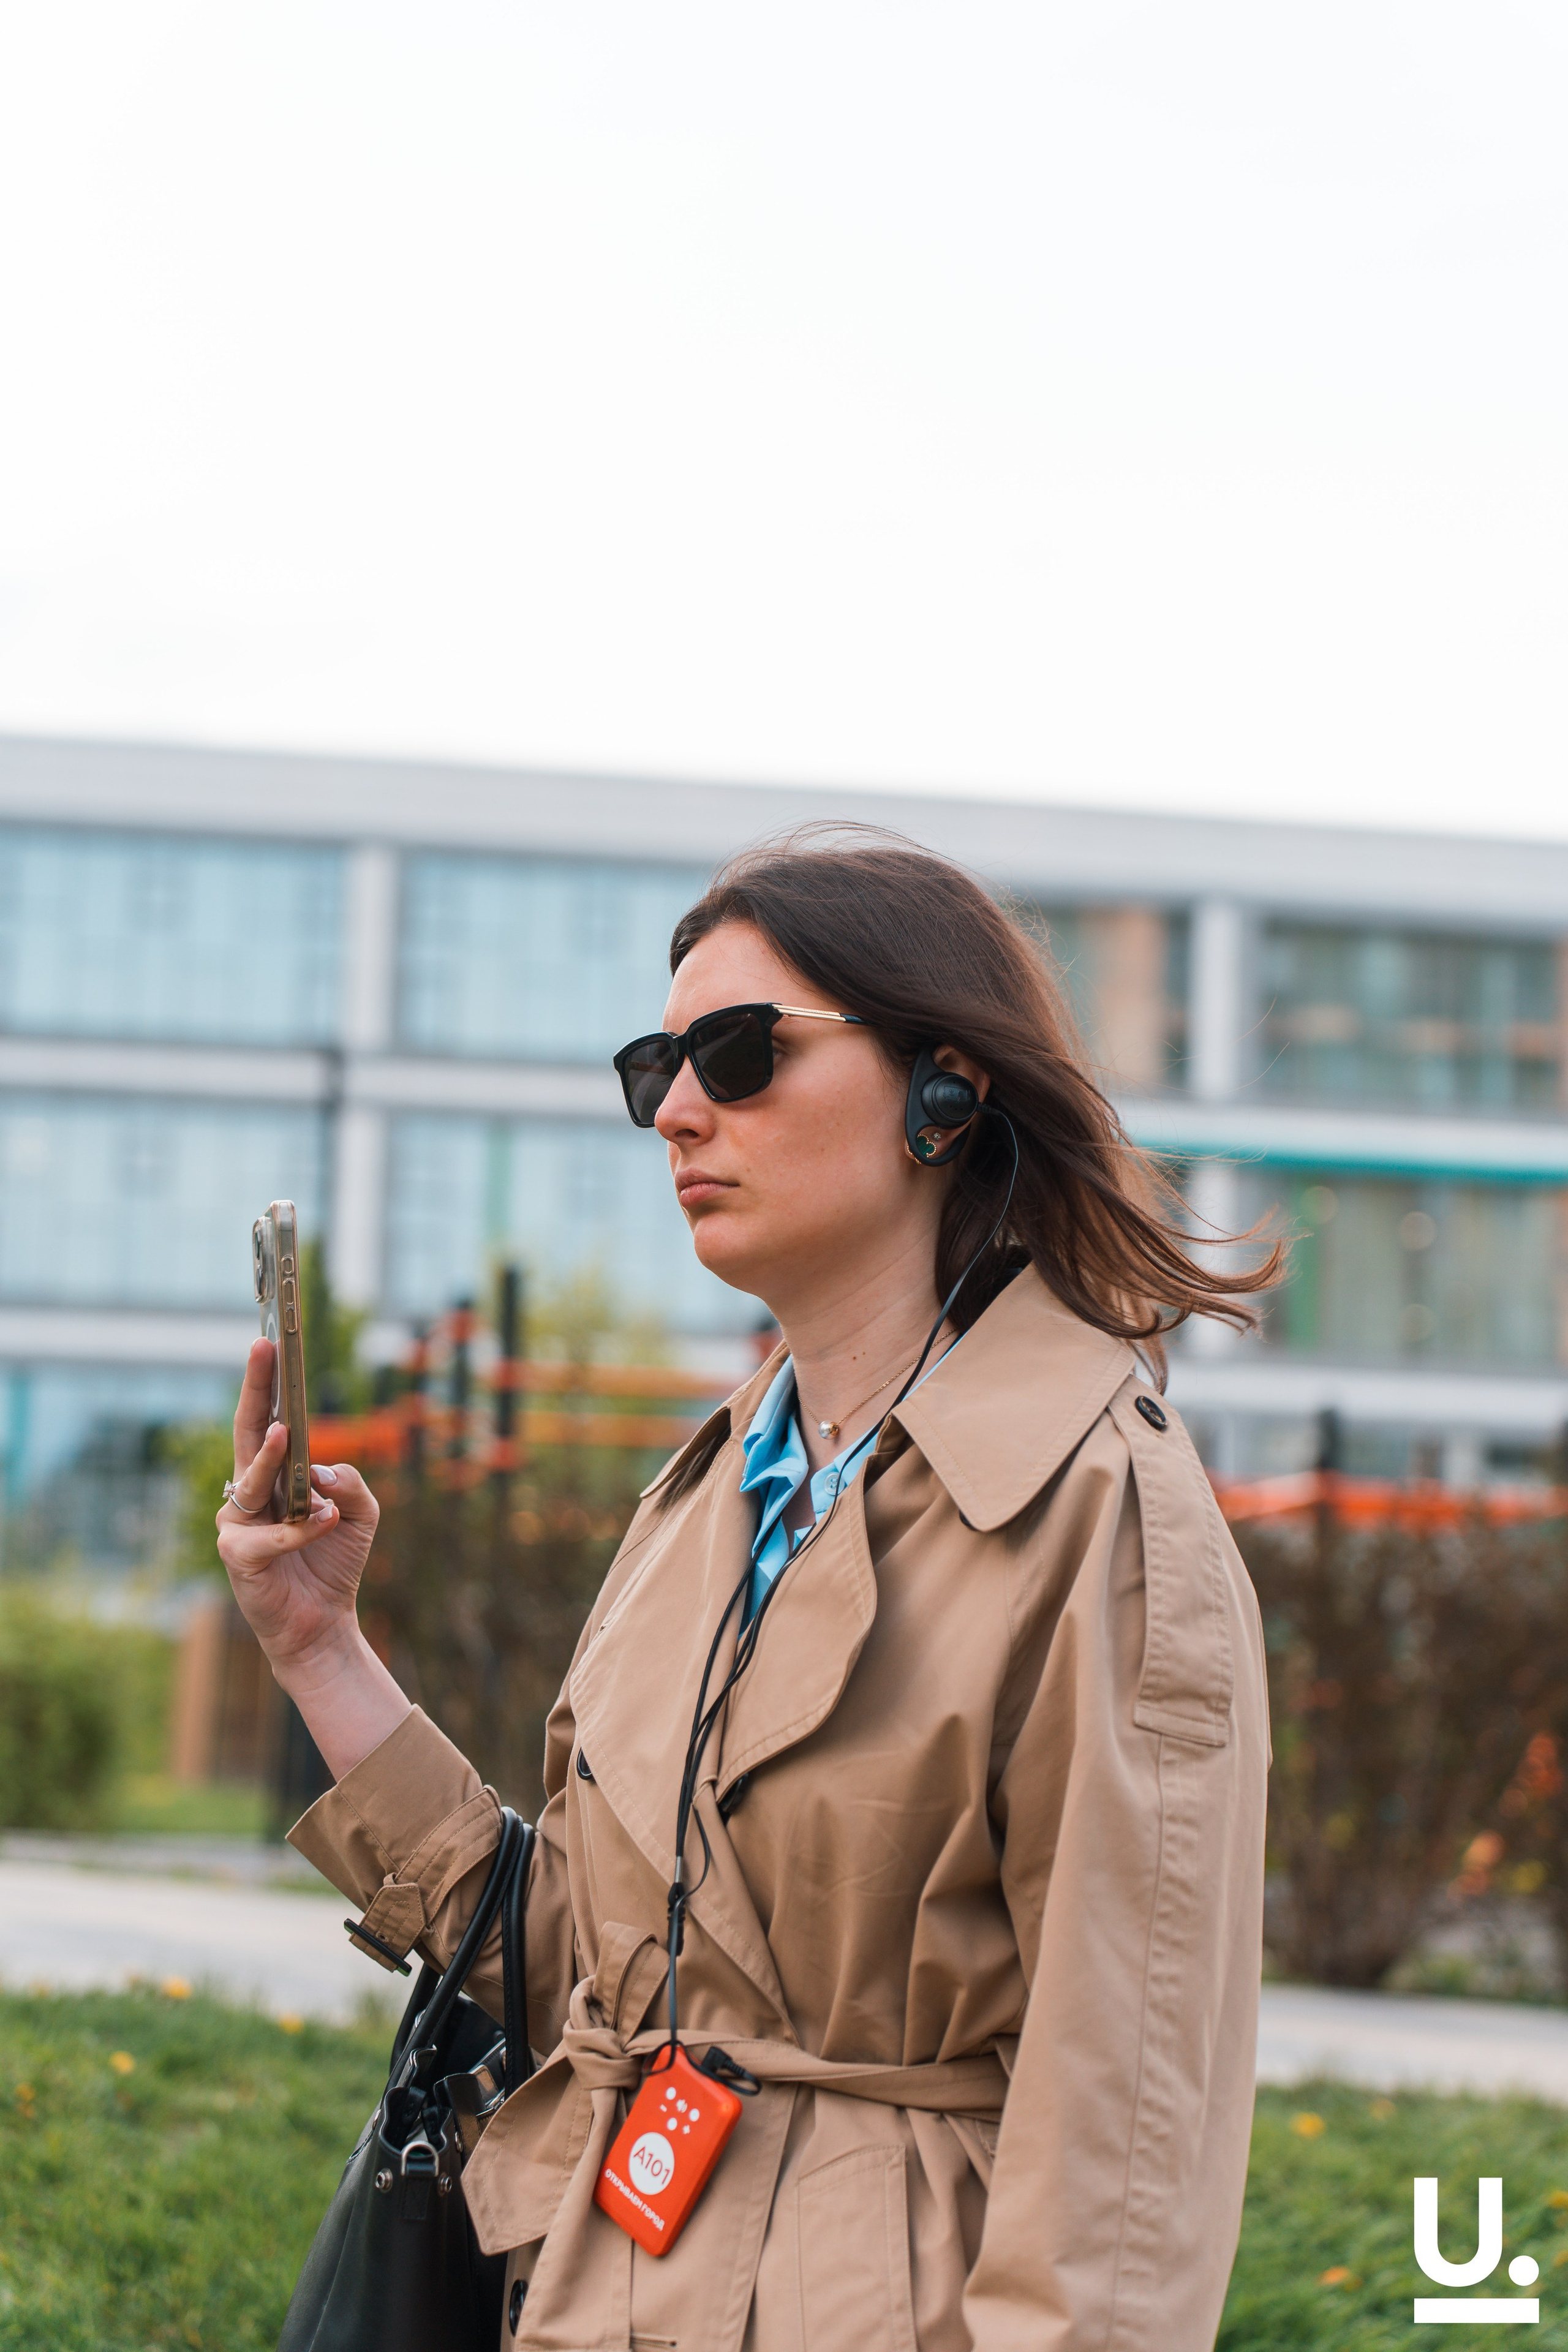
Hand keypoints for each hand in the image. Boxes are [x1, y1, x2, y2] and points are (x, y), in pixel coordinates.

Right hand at [216, 1338, 379, 1677]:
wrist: (324, 1622)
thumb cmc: (335, 1560)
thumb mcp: (362, 1512)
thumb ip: (349, 1482)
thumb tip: (320, 1468)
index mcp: (275, 1474)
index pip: (269, 1420)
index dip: (268, 1383)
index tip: (270, 1342)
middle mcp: (249, 1491)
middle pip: (248, 1430)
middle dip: (256, 1387)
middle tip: (261, 1347)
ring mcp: (238, 1523)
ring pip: (252, 1479)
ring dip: (272, 1457)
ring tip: (289, 1435)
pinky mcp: (239, 1557)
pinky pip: (271, 1535)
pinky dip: (302, 1529)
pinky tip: (326, 1522)